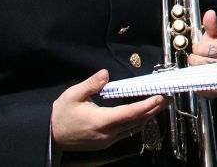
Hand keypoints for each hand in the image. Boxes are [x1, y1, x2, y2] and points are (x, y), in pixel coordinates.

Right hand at [51, 71, 166, 151]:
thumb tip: (105, 73)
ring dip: (147, 116)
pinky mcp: (104, 142)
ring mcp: (107, 140)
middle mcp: (107, 133)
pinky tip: (141, 115)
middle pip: (137, 121)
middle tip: (168, 98)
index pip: (131, 113)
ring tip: (159, 105)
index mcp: (101, 121)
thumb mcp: (72, 95)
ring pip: (133, 128)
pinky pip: (126, 132)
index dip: (148, 105)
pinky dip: (137, 122)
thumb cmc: (60, 115)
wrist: (49, 136)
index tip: (161, 97)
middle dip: (154, 109)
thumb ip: (91, 84)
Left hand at [190, 10, 216, 98]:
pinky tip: (198, 79)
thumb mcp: (215, 36)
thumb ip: (211, 25)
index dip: (197, 48)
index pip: (203, 48)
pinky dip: (199, 86)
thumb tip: (210, 13)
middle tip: (197, 59)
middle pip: (198, 62)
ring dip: (194, 71)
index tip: (199, 48)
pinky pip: (205, 89)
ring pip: (198, 74)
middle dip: (194, 59)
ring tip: (198, 68)